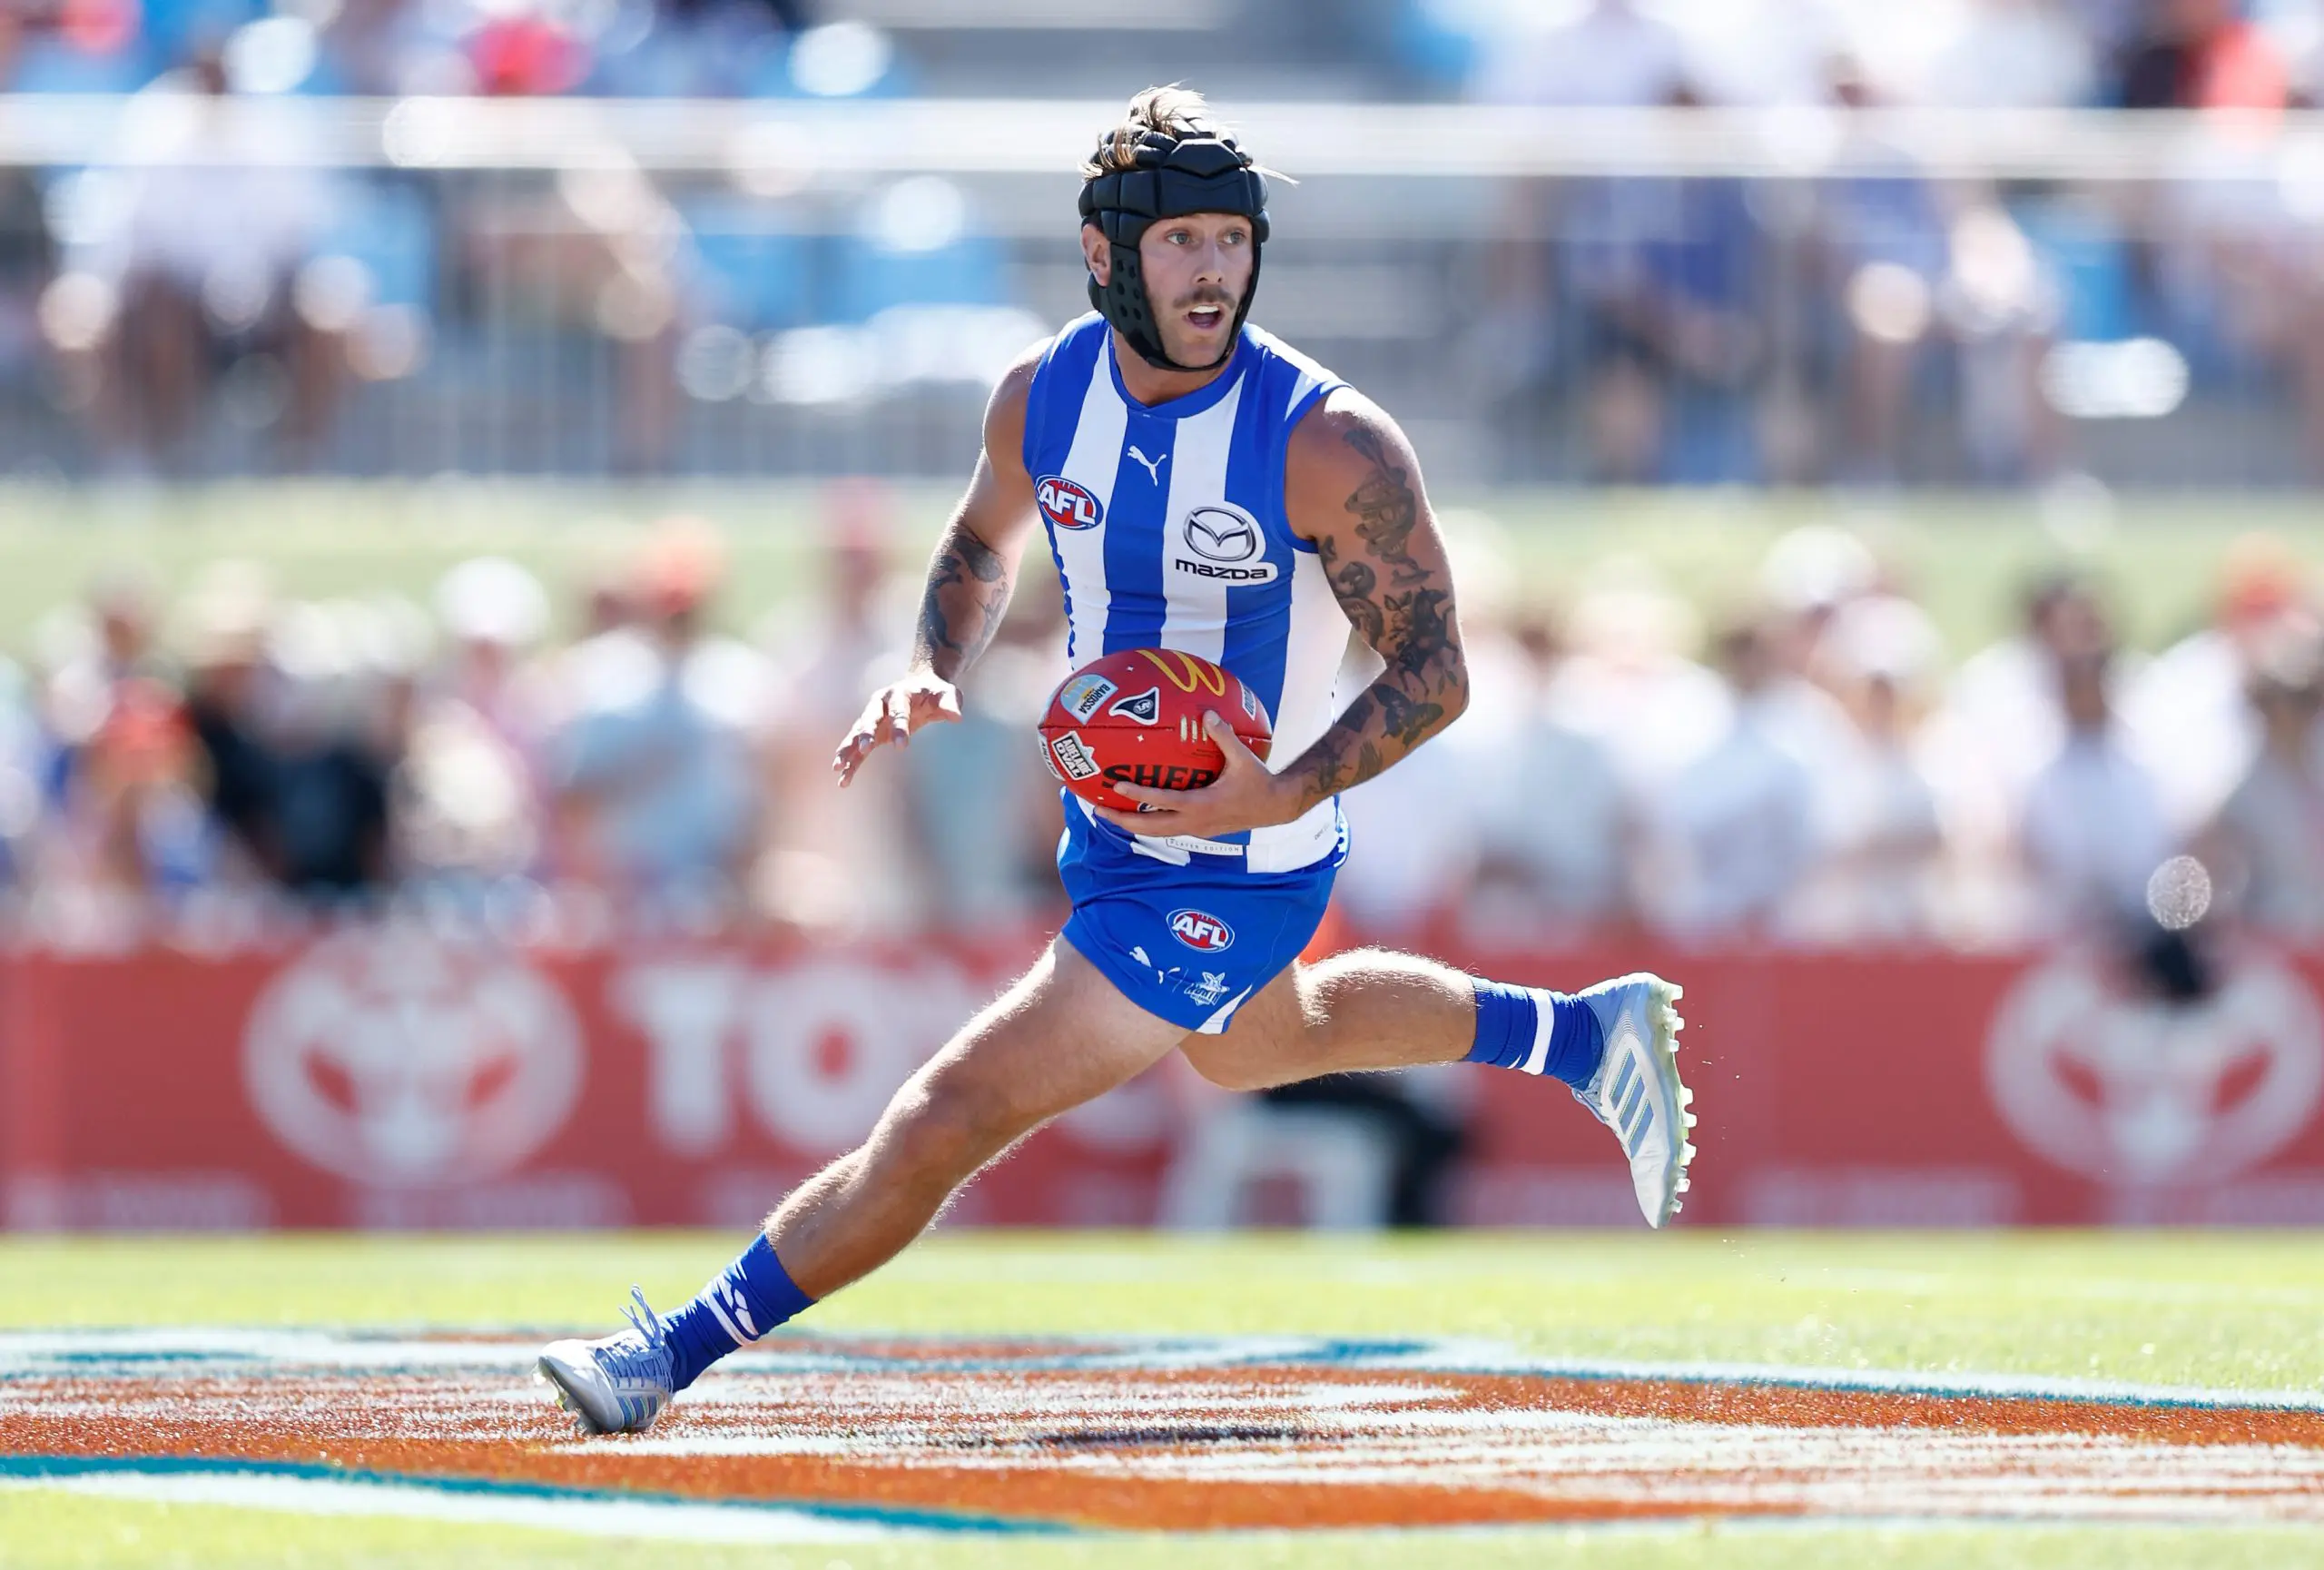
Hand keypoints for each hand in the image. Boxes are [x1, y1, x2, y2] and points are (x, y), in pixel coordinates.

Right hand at [832, 670, 962, 785]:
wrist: (920, 686)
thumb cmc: (935, 692)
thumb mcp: (947, 694)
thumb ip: (950, 704)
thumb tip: (957, 717)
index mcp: (898, 693)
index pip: (898, 711)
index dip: (899, 727)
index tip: (902, 746)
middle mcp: (879, 703)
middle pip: (870, 718)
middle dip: (867, 733)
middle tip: (866, 749)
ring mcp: (872, 717)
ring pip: (857, 732)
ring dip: (848, 749)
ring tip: (838, 767)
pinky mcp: (871, 732)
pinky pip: (857, 747)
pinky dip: (850, 761)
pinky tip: (843, 779)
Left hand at [1094, 712, 1299, 838]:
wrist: (1275, 807)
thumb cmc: (1259, 781)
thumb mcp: (1243, 757)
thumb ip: (1223, 736)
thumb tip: (1206, 714)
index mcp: (1201, 804)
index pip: (1162, 801)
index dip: (1138, 795)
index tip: (1116, 786)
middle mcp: (1194, 821)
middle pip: (1149, 827)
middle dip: (1122, 820)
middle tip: (1098, 809)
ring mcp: (1196, 829)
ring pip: (1156, 832)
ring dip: (1133, 825)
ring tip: (1110, 814)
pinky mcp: (1199, 830)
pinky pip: (1167, 829)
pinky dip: (1149, 823)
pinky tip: (1139, 813)